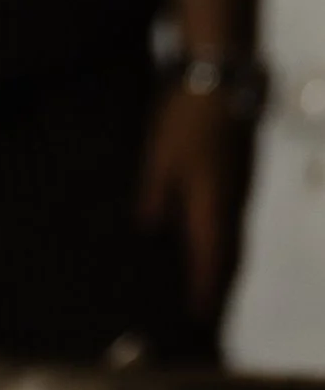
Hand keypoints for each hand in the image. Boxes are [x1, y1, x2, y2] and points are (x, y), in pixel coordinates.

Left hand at [139, 84, 255, 333]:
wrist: (221, 68)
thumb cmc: (186, 114)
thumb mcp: (159, 159)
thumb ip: (154, 198)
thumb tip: (148, 232)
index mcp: (214, 202)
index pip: (213, 259)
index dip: (206, 291)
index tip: (199, 320)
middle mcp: (234, 198)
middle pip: (231, 255)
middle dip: (220, 288)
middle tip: (207, 318)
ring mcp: (242, 184)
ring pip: (234, 236)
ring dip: (223, 265)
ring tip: (208, 291)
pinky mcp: (240, 170)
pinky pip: (233, 217)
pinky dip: (223, 240)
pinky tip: (208, 245)